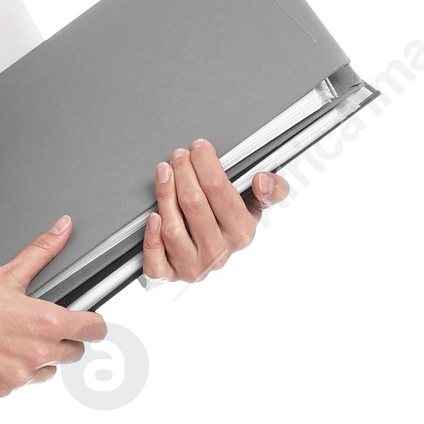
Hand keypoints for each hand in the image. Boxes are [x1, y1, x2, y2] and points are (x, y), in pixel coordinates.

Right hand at [0, 216, 106, 396]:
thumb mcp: (8, 273)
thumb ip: (43, 252)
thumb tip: (62, 230)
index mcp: (46, 321)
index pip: (93, 330)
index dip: (93, 324)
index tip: (89, 322)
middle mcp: (37, 351)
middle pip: (74, 353)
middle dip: (63, 339)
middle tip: (37, 326)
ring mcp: (20, 374)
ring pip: (48, 370)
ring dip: (39, 359)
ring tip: (14, 339)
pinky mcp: (2, 388)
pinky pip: (21, 383)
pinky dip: (13, 371)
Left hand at [141, 139, 288, 281]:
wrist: (210, 256)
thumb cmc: (229, 226)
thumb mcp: (256, 206)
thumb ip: (271, 190)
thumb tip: (263, 180)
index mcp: (241, 233)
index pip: (220, 190)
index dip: (206, 164)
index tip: (199, 148)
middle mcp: (217, 252)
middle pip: (193, 203)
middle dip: (184, 171)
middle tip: (179, 155)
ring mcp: (192, 265)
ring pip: (172, 226)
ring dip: (165, 192)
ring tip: (164, 171)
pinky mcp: (170, 274)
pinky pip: (156, 261)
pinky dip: (152, 237)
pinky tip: (153, 216)